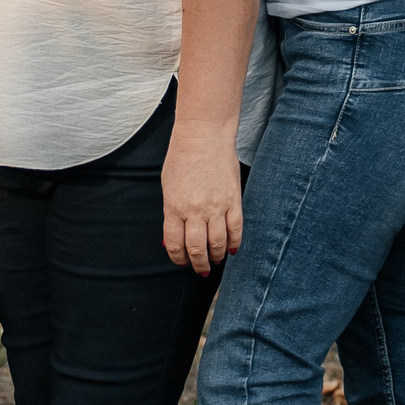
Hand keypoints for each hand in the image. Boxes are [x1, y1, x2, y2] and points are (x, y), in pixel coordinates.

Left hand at [160, 123, 243, 275]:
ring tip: (216, 260)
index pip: (175, 245)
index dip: (179, 258)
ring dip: (217, 257)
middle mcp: (194, 210)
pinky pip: (236, 229)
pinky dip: (234, 243)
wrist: (204, 135)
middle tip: (201, 268)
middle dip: (199, 264)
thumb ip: (170, 215)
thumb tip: (172, 241)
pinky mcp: (233, 200)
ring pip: (218, 244)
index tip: (182, 262)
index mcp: (174, 207)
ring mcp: (216, 206)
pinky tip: (232, 249)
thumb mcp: (168, 186)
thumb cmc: (182, 158)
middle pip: (197, 249)